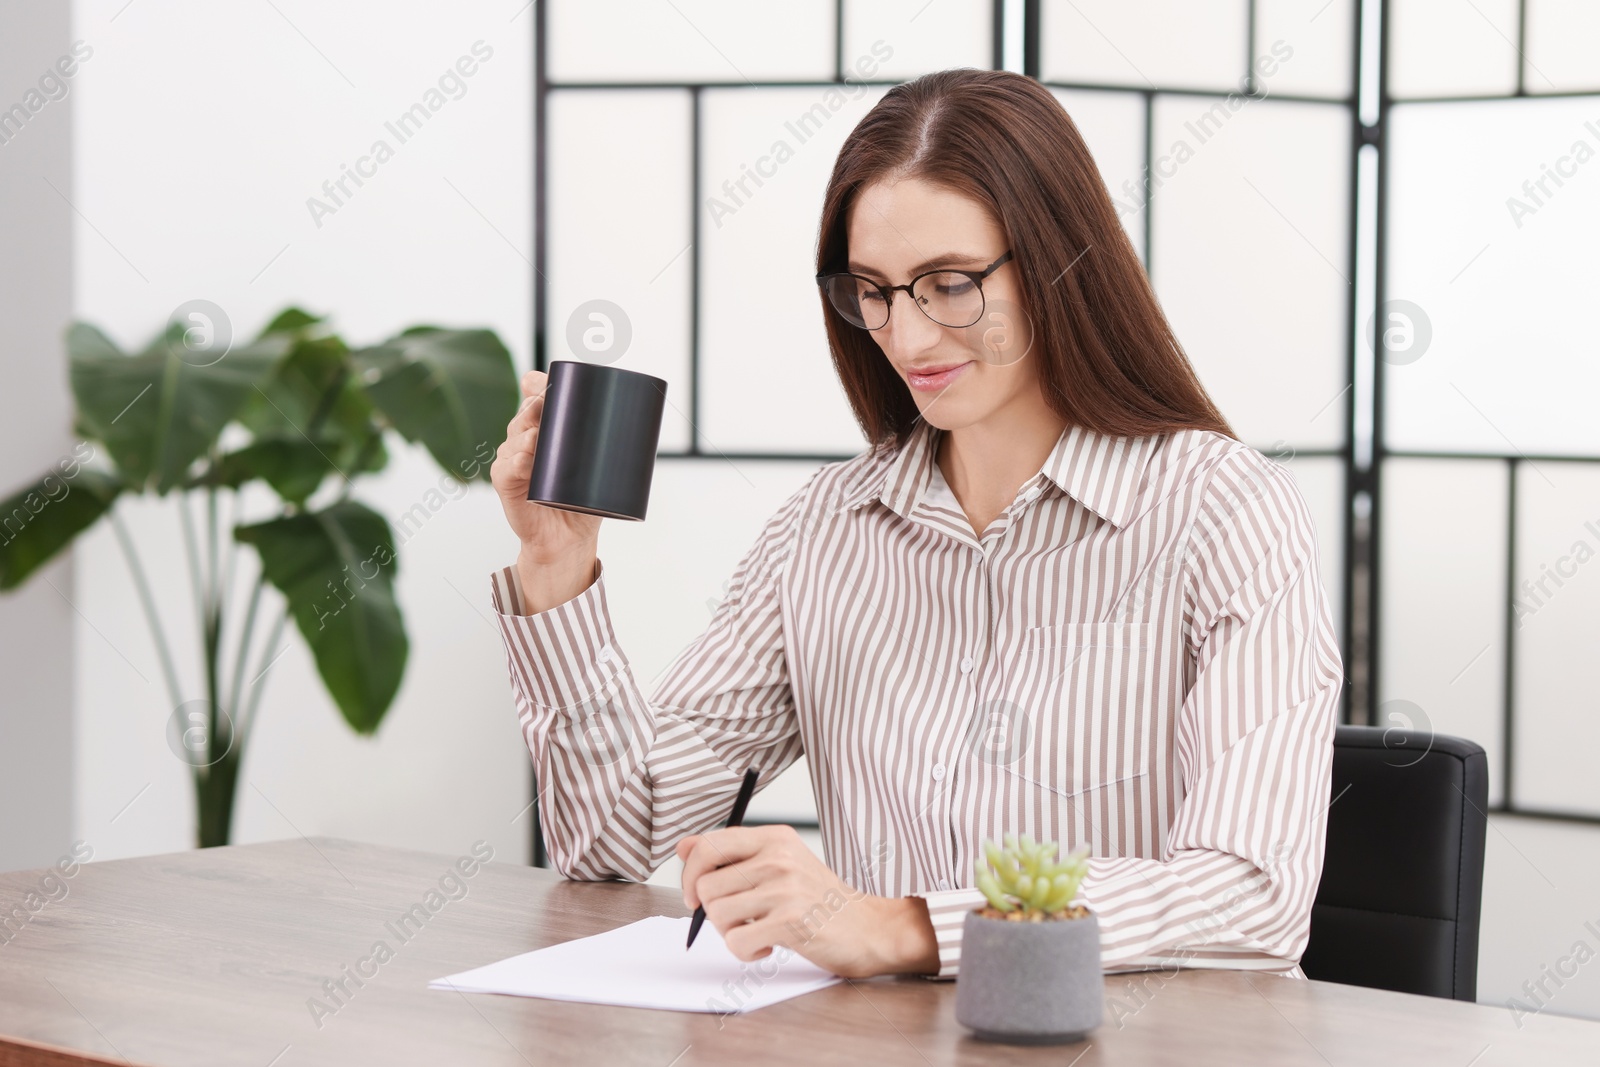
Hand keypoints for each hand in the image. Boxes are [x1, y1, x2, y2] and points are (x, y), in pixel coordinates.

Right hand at [490, 370, 601, 559]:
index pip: (534, 395)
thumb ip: (613, 446)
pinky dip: (517, 463)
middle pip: (525, 413)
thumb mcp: (599, 468)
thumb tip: (647, 425)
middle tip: (546, 405)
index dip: (536, 384)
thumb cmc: (584, 499)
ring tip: (539, 438)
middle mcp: (526, 438)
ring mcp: (513, 459)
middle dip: (535, 407)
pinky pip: (506, 468)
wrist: (568, 537)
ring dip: (526, 434)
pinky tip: (527, 462)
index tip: (545, 383)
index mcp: (547, 427)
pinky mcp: (505, 482)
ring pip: (515, 437)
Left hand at [676, 824, 939, 978]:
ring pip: (717, 914)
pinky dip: (746, 953)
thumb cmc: (821, 900)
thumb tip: (683, 847)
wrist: (870, 927)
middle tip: (740, 920)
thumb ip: (732, 854)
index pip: (708, 845)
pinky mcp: (790, 922)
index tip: (695, 896)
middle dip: (713, 912)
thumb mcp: (780, 864)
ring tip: (759, 931)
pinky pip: (736, 941)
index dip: (690, 875)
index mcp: (774, 838)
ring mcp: (785, 888)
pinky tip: (769, 947)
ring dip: (731, 933)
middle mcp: (778, 857)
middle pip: (706, 886)